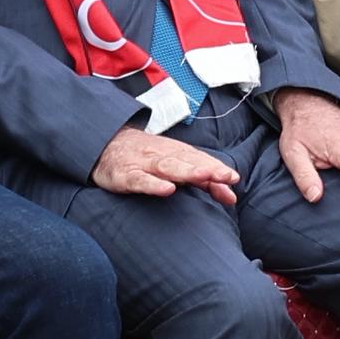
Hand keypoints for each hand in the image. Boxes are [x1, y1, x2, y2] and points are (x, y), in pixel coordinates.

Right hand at [92, 125, 239, 199]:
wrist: (106, 143)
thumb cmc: (148, 158)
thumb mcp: (177, 166)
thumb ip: (205, 182)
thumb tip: (232, 196)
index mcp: (177, 153)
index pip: (200, 160)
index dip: (217, 169)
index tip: (233, 178)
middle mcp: (162, 156)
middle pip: (188, 161)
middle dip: (208, 168)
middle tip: (227, 176)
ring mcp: (143, 164)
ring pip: (167, 167)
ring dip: (187, 171)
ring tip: (204, 176)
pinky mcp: (125, 175)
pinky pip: (140, 180)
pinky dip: (153, 184)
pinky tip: (167, 190)